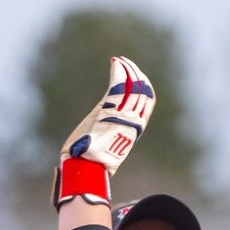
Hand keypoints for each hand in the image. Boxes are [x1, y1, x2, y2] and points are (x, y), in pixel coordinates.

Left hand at [53, 56, 155, 206]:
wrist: (83, 168)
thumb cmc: (88, 164)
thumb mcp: (99, 145)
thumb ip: (102, 133)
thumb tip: (92, 129)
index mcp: (132, 130)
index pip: (146, 104)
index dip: (145, 89)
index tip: (138, 77)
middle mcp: (130, 122)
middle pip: (142, 93)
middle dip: (137, 76)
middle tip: (128, 64)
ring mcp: (120, 116)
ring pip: (132, 87)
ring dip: (128, 71)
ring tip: (121, 61)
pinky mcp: (108, 111)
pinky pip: (118, 87)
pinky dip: (118, 72)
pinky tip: (115, 62)